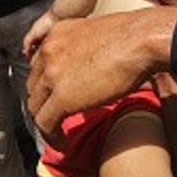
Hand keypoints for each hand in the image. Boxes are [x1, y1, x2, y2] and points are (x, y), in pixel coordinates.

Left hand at [28, 6, 176, 144]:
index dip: (46, 84)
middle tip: (55, 116)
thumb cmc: (134, 36)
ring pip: (36, 107)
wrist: (142, 40)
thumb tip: (90, 65)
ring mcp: (53, 74)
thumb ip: (84, 48)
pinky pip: (45, 123)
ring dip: (46, 122)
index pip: (39, 64)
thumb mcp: (98, 34)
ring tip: (58, 133)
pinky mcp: (62, 97)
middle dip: (43, 103)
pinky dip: (52, 137)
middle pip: (34, 86)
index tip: (54, 95)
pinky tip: (62, 143)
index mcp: (57, 33)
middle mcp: (49, 50)